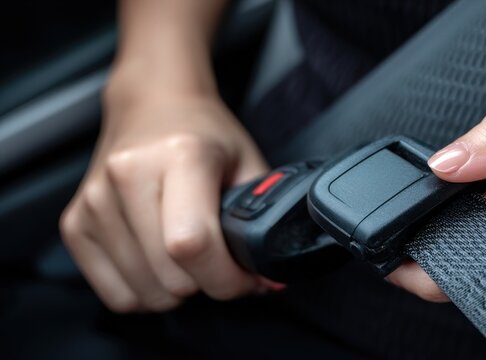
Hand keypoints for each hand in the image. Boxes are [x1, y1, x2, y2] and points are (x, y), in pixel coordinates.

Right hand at [60, 74, 268, 312]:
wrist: (154, 106)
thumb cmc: (205, 135)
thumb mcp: (249, 162)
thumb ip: (263, 217)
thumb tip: (270, 278)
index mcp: (179, 154)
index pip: (193, 244)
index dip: (228, 277)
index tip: (248, 276)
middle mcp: (128, 175)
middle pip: (171, 277)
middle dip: (209, 283)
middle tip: (220, 259)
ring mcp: (95, 201)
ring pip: (146, 293)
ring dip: (178, 290)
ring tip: (191, 256)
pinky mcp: (75, 224)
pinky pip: (117, 294)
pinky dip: (146, 293)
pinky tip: (161, 263)